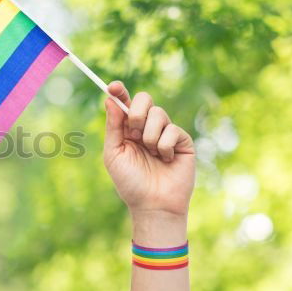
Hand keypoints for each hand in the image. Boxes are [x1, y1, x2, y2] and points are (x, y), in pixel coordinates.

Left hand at [103, 82, 194, 219]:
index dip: (119, 92)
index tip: (113, 86)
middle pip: (145, 99)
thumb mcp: (114, 154)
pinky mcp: (182, 141)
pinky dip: (164, 146)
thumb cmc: (130, 182)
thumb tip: (109, 100)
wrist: (153, 203)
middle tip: (135, 132)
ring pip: (158, 114)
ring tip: (151, 154)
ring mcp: (165, 133)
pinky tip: (166, 159)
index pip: (125, 103)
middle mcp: (147, 127)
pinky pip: (172, 130)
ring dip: (150, 135)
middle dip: (137, 112)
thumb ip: (113, 127)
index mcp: (128, 129)